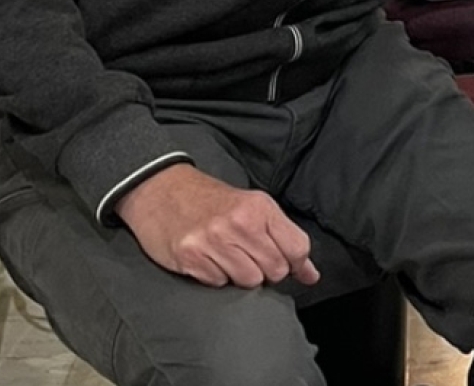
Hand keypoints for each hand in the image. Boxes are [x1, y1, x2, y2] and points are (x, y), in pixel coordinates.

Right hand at [115, 163, 319, 288]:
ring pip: (249, 281)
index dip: (298, 264)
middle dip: (268, 271)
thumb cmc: (212, 201)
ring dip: (241, 275)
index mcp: (261, 207)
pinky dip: (216, 277)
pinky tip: (208, 259)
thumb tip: (311, 275)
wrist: (162, 190)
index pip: (297, 247)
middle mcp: (240, 223)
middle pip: (275, 269)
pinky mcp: (190, 257)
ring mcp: (214, 241)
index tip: (294, 269)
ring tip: (228, 257)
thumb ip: (284, 238)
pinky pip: (218, 283)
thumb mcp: (253, 207)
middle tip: (252, 258)